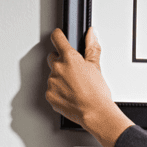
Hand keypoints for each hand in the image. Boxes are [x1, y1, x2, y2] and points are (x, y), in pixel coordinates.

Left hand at [46, 27, 132, 146]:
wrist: (95, 112)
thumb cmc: (97, 92)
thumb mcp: (96, 66)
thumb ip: (91, 47)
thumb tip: (90, 34)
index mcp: (69, 58)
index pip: (58, 39)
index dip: (58, 36)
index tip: (58, 35)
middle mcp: (57, 68)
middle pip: (53, 58)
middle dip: (61, 61)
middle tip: (74, 70)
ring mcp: (52, 82)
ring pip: (53, 75)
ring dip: (61, 78)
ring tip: (75, 86)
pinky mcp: (49, 95)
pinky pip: (51, 89)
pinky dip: (59, 90)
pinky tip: (70, 94)